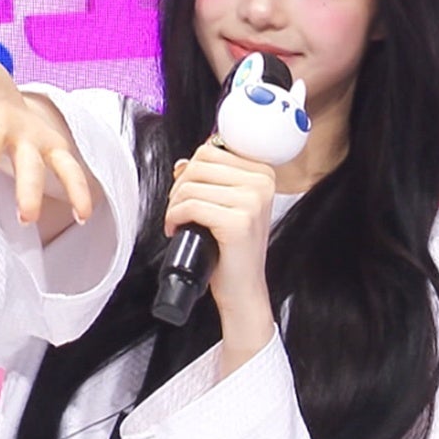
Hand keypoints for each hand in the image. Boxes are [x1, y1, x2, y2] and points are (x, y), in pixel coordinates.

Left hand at [163, 142, 276, 318]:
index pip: (211, 151)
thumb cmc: (233, 249)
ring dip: (174, 205)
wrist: (243, 287)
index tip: (189, 193)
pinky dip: (174, 218)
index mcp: (263, 174)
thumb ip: (211, 179)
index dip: (190, 171)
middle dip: (179, 188)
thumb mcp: (228, 204)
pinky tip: (178, 230)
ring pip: (191, 185)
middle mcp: (262, 184)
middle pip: (199, 164)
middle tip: (180, 210)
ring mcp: (253, 202)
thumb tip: (183, 164)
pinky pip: (190, 206)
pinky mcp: (238, 222)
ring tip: (179, 222)